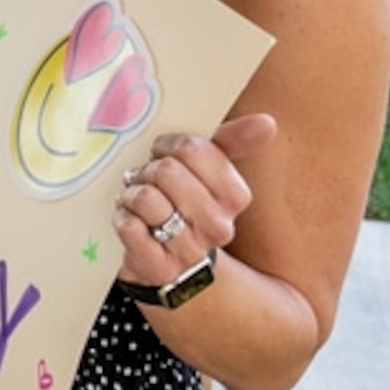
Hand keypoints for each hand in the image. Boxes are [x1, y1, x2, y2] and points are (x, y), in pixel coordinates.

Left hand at [111, 114, 277, 289]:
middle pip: (167, 171)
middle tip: (148, 181)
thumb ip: (232, 141)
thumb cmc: (184, 204)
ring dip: (132, 194)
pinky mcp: (160, 267)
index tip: (164, 156)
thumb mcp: (207, 170)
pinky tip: (132, 221)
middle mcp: (218, 226)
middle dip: (148, 171)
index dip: (168, 147)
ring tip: (138, 202)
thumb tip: (267, 122)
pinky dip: (122, 217)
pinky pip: (129, 226)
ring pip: (147, 198)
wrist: (169, 259)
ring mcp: (190, 250)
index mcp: (236, 197)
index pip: (191, 148)